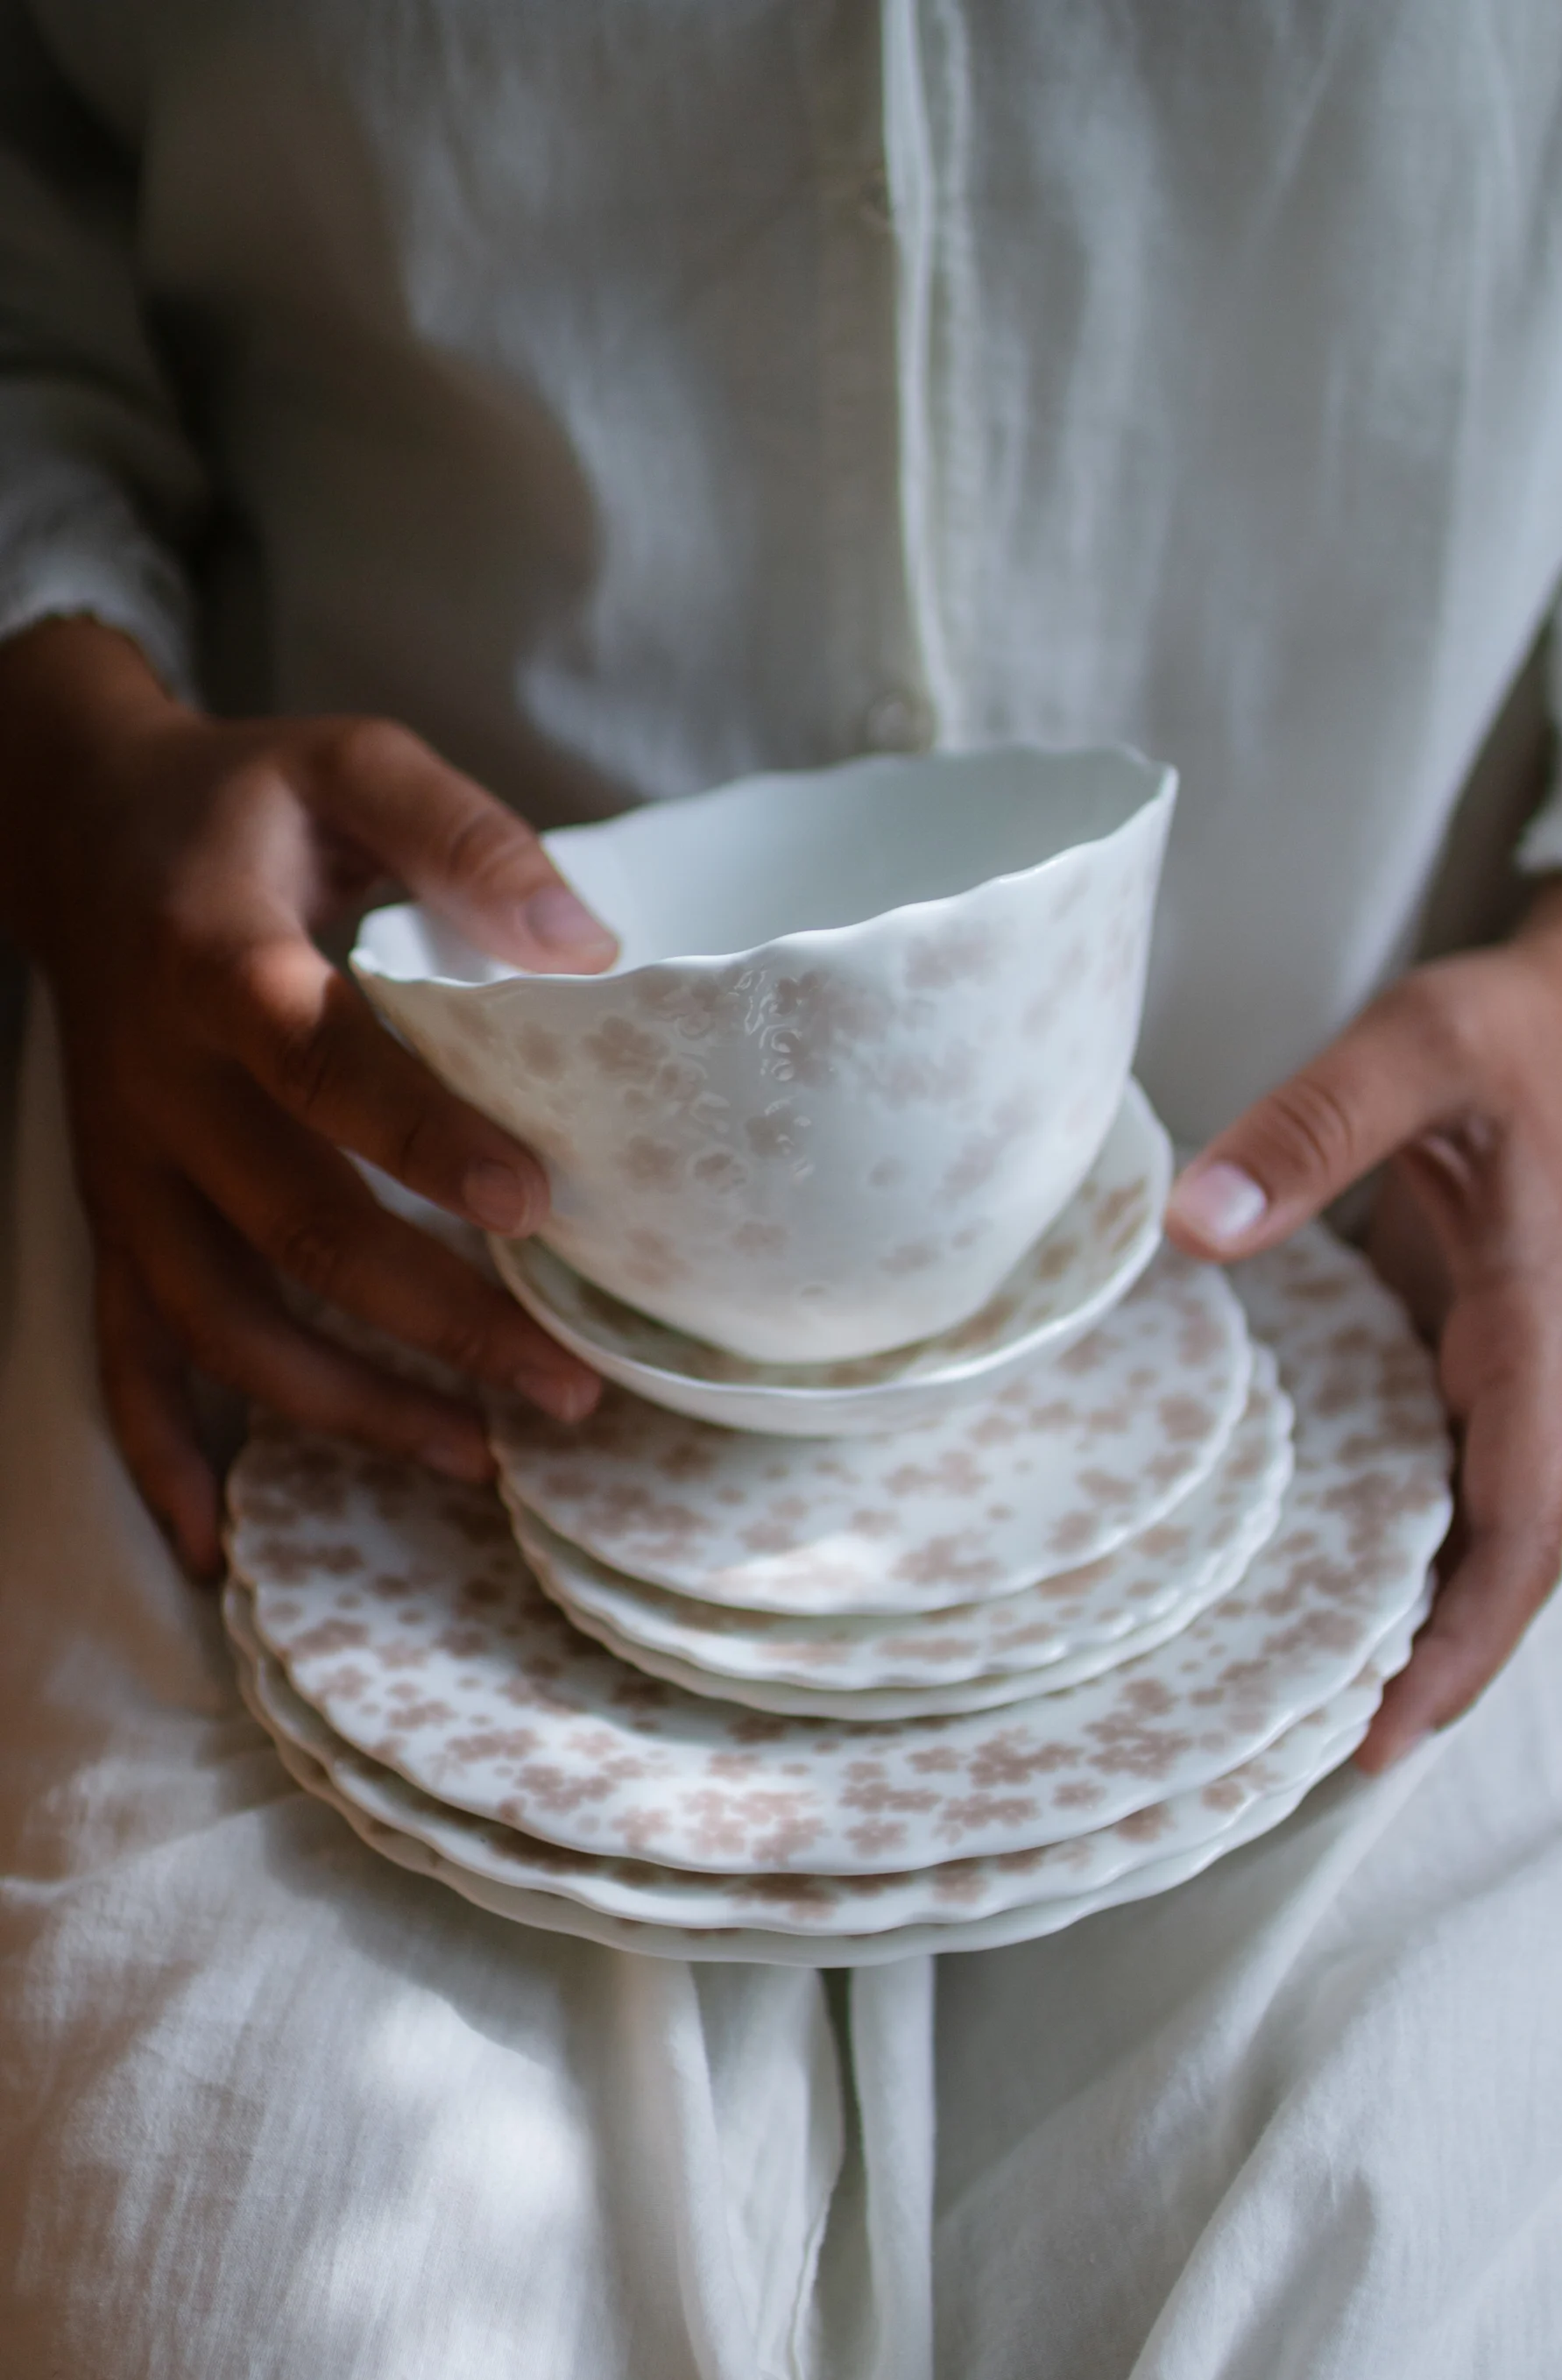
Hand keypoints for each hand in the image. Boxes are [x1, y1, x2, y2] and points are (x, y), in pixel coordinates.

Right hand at [0, 616, 617, 1578]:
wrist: (77, 826)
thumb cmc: (245, 803)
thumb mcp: (350, 763)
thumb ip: (467, 836)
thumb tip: (591, 949)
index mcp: (218, 961)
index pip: (320, 1062)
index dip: (421, 1139)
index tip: (535, 1208)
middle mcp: (160, 1084)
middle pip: (292, 1224)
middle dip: (435, 1319)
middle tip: (568, 1382)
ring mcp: (127, 1166)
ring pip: (221, 1319)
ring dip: (346, 1404)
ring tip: (480, 1458)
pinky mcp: (115, 1215)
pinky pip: (121, 1350)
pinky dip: (162, 1453)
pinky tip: (214, 1540)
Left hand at [1165, 875, 1561, 1771]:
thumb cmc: (1508, 1034)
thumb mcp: (1413, 1049)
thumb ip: (1311, 1130)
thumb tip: (1195, 1231)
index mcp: (1531, 1332)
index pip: (1523, 1523)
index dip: (1466, 1639)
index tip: (1389, 1729)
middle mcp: (1520, 1378)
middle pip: (1494, 1566)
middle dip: (1426, 1672)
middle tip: (1310, 1763)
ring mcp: (1488, 1376)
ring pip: (1459, 1533)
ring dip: (1397, 1620)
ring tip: (1283, 1704)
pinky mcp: (1450, 1356)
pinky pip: (1422, 1475)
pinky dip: (1373, 1540)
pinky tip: (1286, 1574)